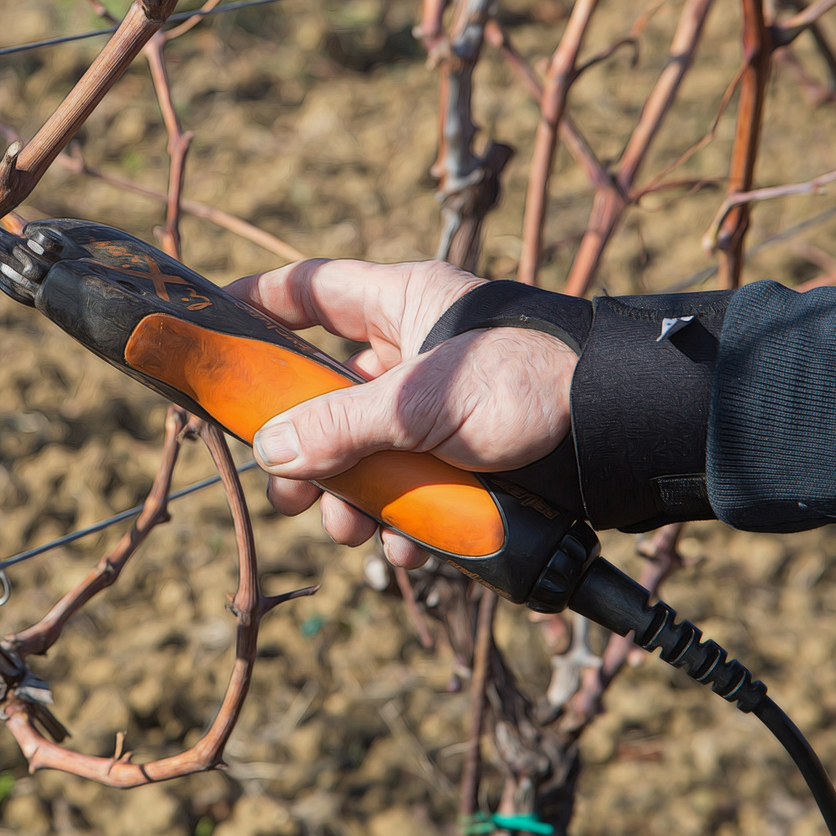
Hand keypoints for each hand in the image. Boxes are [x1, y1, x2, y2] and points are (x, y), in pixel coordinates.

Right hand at [223, 259, 577, 568]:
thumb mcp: (420, 405)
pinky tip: (405, 544)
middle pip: (326, 390)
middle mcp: (414, 348)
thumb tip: (269, 452)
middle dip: (303, 447)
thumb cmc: (529, 384)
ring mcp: (438, 402)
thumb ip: (339, 427)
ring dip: (350, 495)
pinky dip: (402, 516)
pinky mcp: (465, 450)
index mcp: (402, 303)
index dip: (256, 306)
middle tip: (284, 487)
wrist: (625, 433)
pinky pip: (412, 482)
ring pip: (366, 447)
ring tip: (350, 531)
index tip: (211, 333)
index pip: (309, 290)